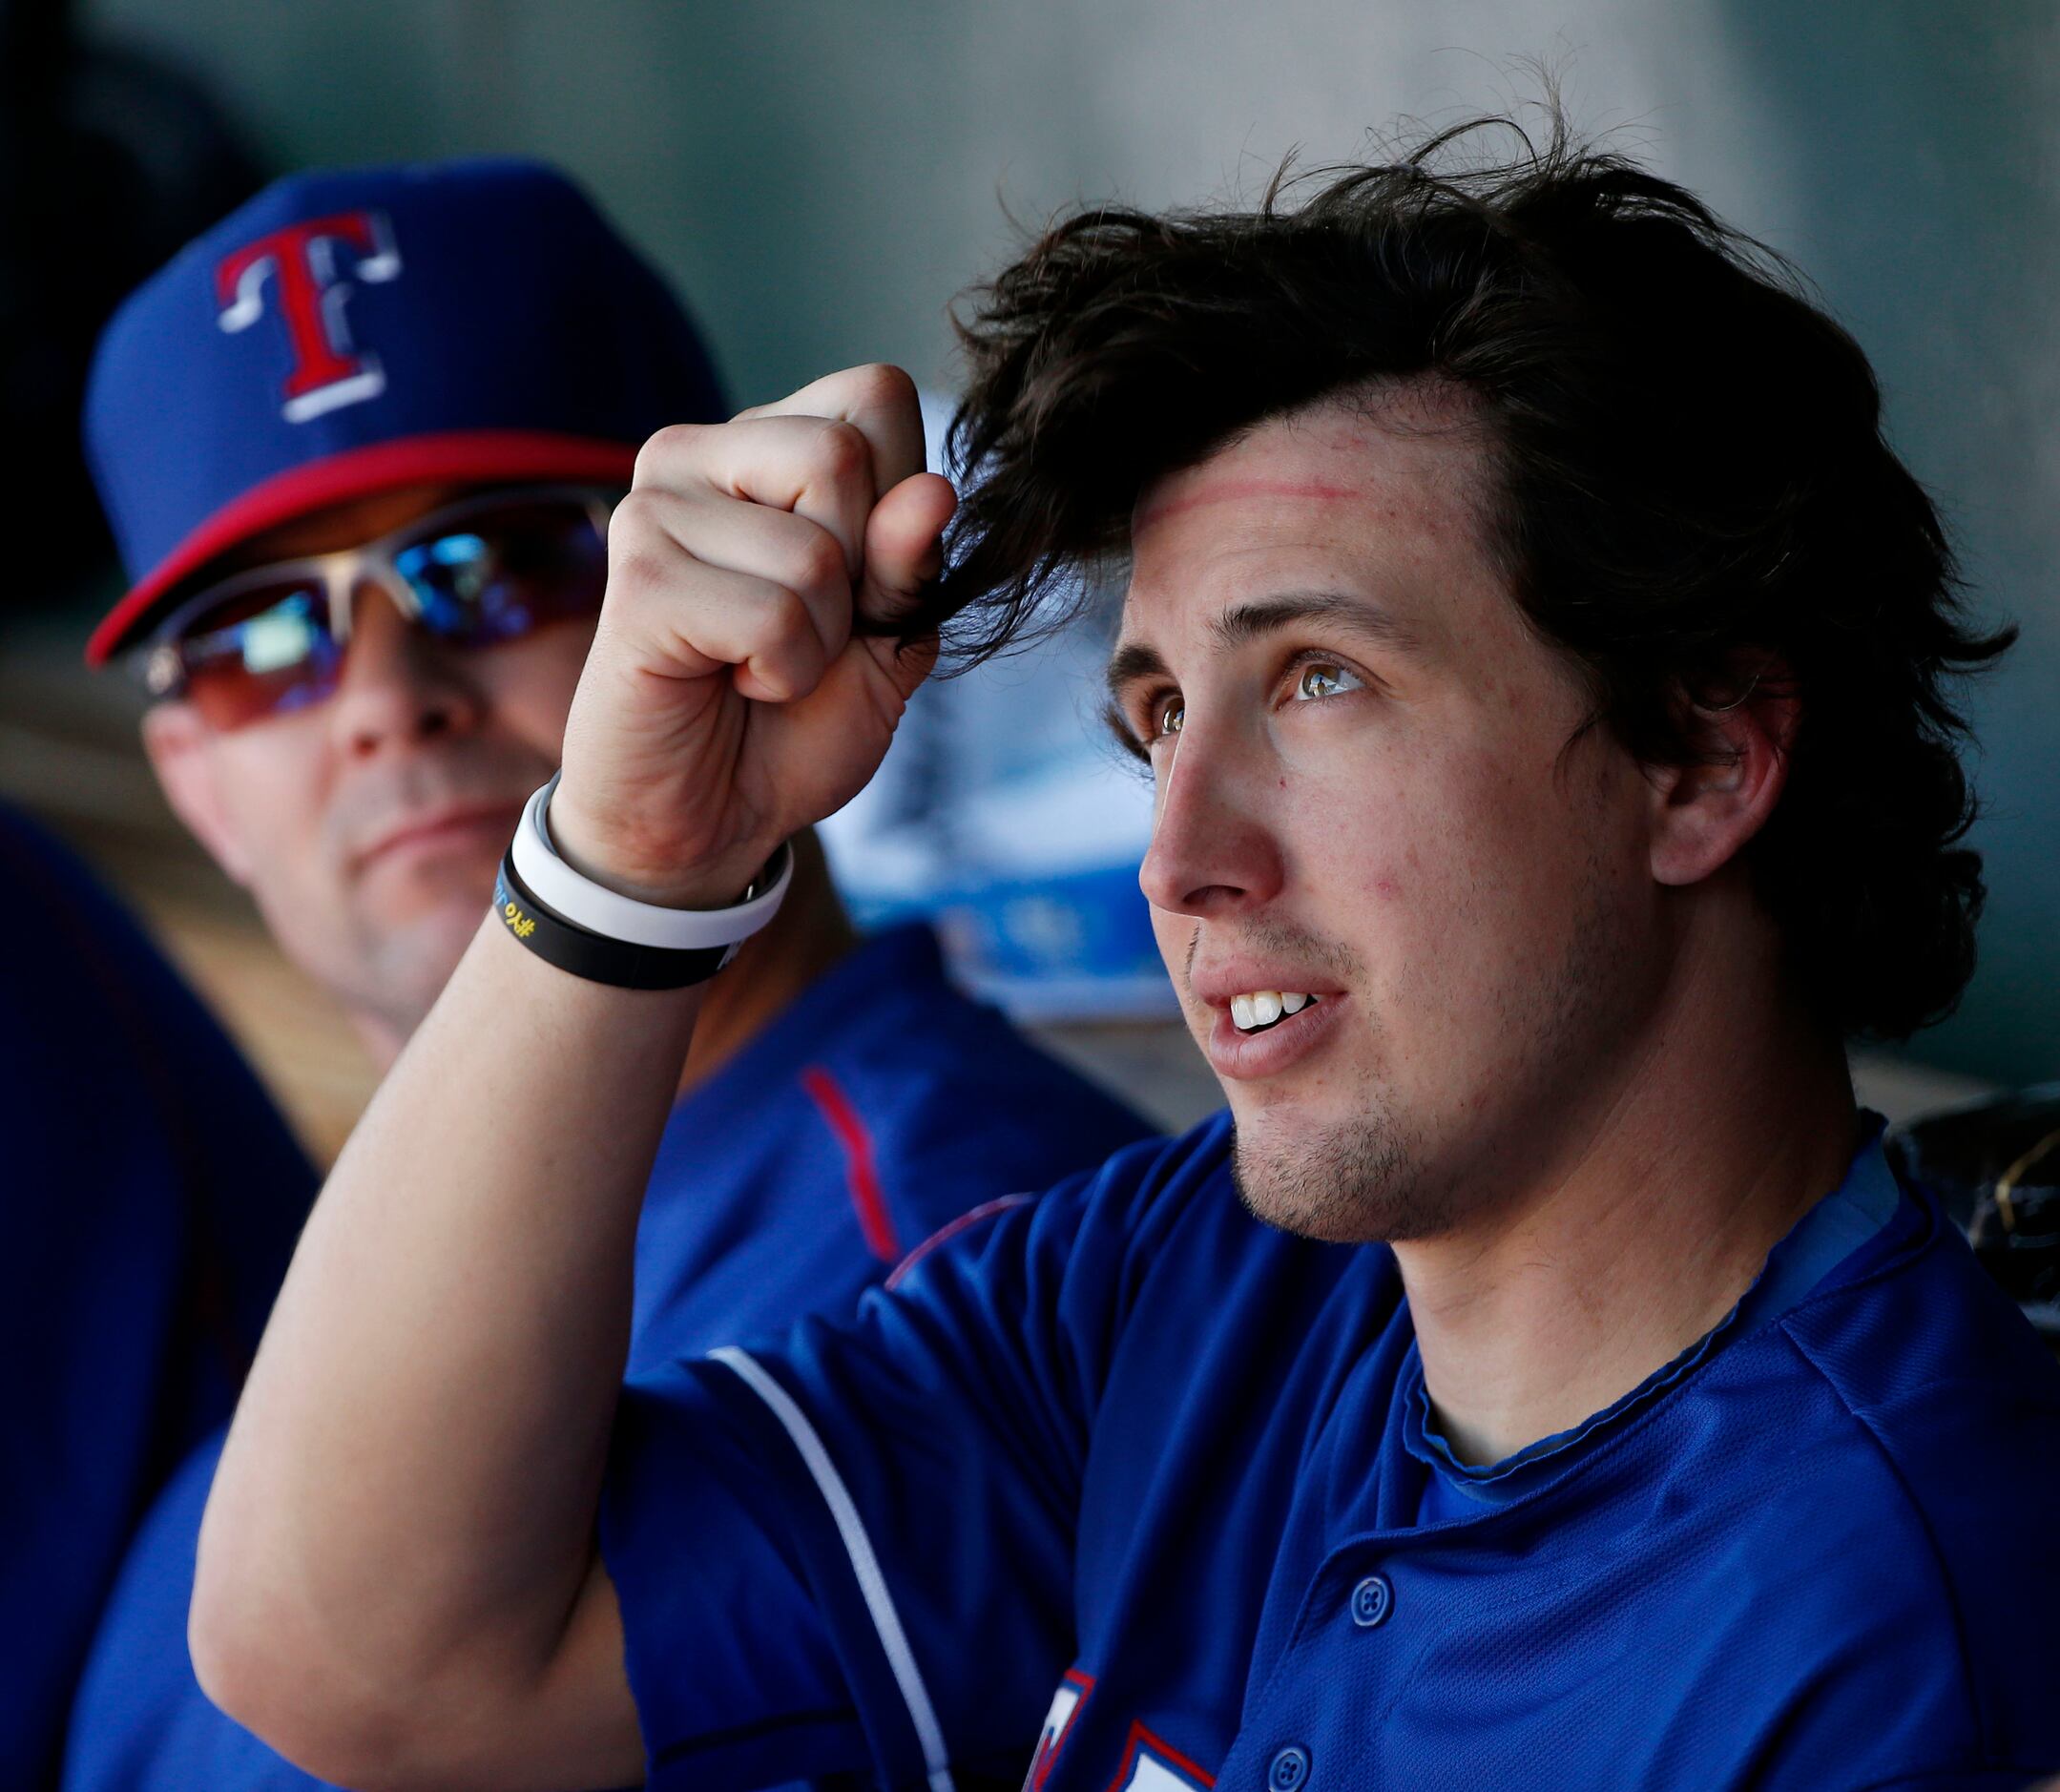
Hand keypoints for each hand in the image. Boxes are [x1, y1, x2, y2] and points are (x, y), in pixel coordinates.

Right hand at [551, 365, 956, 905]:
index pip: (875, 396)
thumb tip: (934, 493)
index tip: (854, 584)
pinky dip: (781, 672)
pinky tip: (730, 681)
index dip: (898, 505)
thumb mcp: (888, 640)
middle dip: (858, 574)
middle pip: (844, 453)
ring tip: (760, 663)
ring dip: (820, 638)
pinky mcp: (637, 579)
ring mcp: (655, 507)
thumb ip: (911, 565)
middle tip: (802, 632)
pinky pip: (774, 615)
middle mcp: (696, 453)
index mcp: (763, 444)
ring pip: (815, 549)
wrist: (709, 820)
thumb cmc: (794, 721)